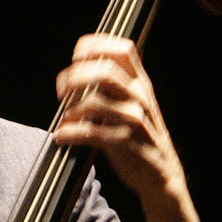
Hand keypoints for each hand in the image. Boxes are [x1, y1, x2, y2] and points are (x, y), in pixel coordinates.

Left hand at [54, 35, 199, 221]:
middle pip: (104, 72)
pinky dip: (71, 133)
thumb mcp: (132, 105)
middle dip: (75, 76)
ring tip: (64, 118)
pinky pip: (92, 133)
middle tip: (61, 90)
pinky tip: (61, 137)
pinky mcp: (125, 145)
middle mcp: (140, 97)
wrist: (160, 176)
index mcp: (141, 84)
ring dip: (71, 108)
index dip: (97, 45)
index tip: (76, 53)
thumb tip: (78, 71)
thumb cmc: (138, 137)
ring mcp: (135, 121)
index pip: (123, 50)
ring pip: (96, 102)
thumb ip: (113, 88)